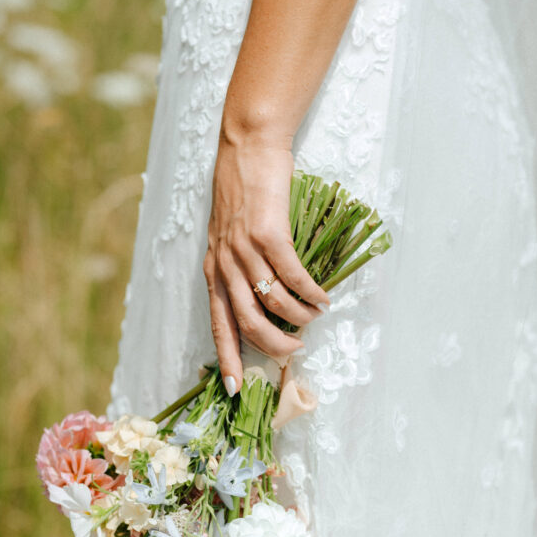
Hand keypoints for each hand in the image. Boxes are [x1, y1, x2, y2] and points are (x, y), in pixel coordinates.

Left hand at [202, 122, 329, 395]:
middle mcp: (224, 264)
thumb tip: (265, 303)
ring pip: (272, 302)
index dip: (226, 357)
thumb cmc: (243, 192)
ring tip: (314, 318)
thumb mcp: (229, 235)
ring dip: (298, 317)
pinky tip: (322, 297)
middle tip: (294, 353)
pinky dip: (310, 292)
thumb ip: (239, 268)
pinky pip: (292, 276)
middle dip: (273, 346)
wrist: (247, 146)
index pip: (218, 324)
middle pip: (247, 322)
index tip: (234, 389)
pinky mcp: (268, 233)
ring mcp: (244, 249)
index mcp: (213, 269)